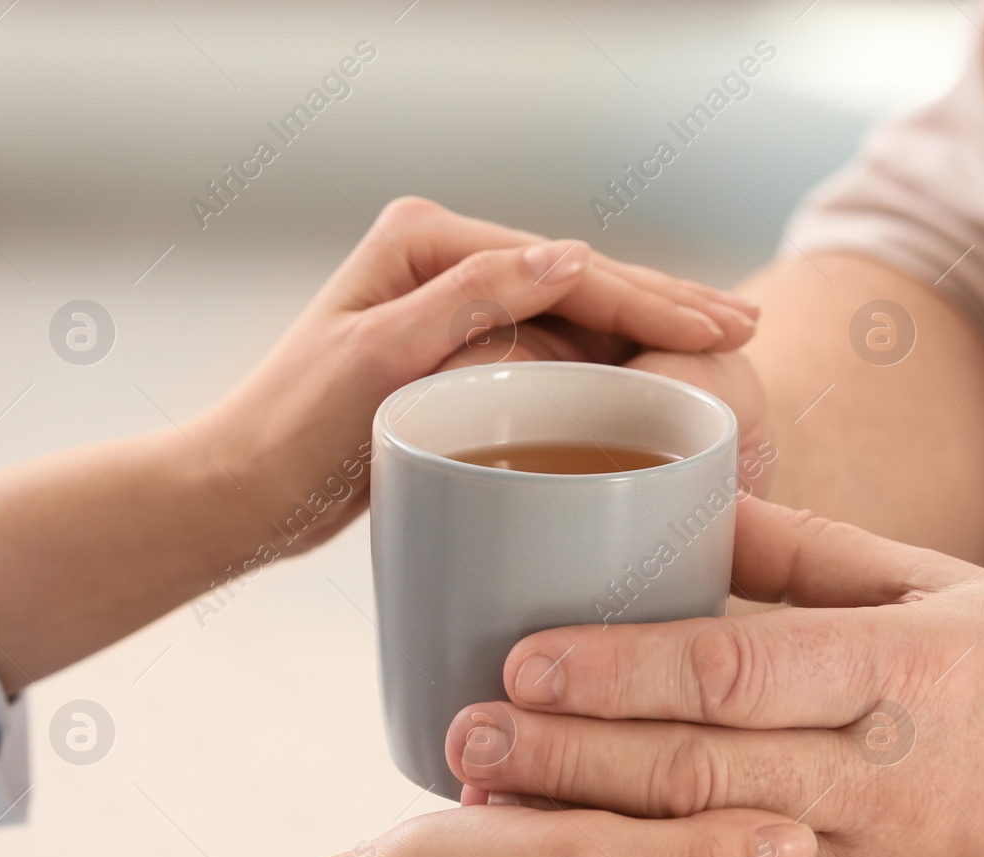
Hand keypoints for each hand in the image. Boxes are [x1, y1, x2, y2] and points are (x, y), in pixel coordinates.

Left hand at [0, 198, 761, 688]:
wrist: (238, 488)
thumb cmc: (290, 428)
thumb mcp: (378, 357)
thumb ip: (469, 302)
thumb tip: (568, 258)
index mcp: (426, 241)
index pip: (560, 268)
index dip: (646, 294)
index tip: (718, 321)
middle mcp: (442, 263)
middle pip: (577, 282)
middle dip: (664, 303)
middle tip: (745, 322)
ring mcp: (451, 309)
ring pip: (570, 316)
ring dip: (644, 331)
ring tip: (720, 343)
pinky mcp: (455, 357)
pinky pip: (546, 354)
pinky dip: (602, 365)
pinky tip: (651, 378)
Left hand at [447, 496, 983, 856]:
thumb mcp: (950, 590)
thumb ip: (818, 558)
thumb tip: (707, 510)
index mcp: (906, 672)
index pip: (737, 670)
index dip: (622, 667)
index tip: (527, 655)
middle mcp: (893, 777)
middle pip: (703, 773)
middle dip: (574, 758)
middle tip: (471, 739)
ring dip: (603, 839)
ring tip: (504, 812)